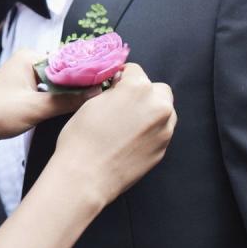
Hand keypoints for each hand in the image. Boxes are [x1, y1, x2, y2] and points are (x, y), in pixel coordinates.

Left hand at [0, 49, 97, 151]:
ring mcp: (25, 77)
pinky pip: (49, 92)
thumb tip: (96, 93)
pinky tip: (74, 108)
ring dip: (71, 93)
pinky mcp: (24, 91)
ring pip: (57, 83)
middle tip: (106, 94)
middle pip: (65, 71)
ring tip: (95, 102)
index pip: (69, 60)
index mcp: (30, 56)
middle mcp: (28, 62)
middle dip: (81, 83)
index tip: (109, 81)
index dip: (89, 72)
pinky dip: (60, 99)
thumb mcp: (36, 108)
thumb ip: (67, 100)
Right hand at [51, 63, 175, 206]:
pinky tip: (130, 140)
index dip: (121, 78)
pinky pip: (161, 131)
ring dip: (150, 111)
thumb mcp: (92, 102)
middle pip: (157, 89)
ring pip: (164, 111)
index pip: (135, 71)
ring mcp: (165, 130)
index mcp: (138, 88)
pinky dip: (150, 131)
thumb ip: (114, 92)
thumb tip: (121, 89)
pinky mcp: (164, 149)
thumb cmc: (81, 137)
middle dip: (143, 93)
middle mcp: (158, 106)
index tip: (113, 87)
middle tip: (123, 105)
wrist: (86, 177)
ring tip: (128, 124)